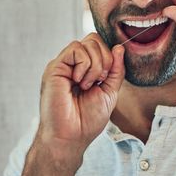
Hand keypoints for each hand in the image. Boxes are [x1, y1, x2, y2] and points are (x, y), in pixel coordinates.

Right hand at [37, 33, 124, 149]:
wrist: (71, 136)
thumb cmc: (87, 119)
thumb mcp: (109, 91)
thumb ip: (115, 70)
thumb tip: (119, 47)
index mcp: (85, 69)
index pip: (100, 45)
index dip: (110, 56)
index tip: (106, 79)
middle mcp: (73, 64)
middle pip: (94, 39)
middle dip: (105, 59)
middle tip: (99, 81)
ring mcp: (64, 64)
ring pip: (88, 42)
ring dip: (96, 64)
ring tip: (88, 85)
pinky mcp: (55, 67)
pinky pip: (76, 49)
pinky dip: (85, 64)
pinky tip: (79, 82)